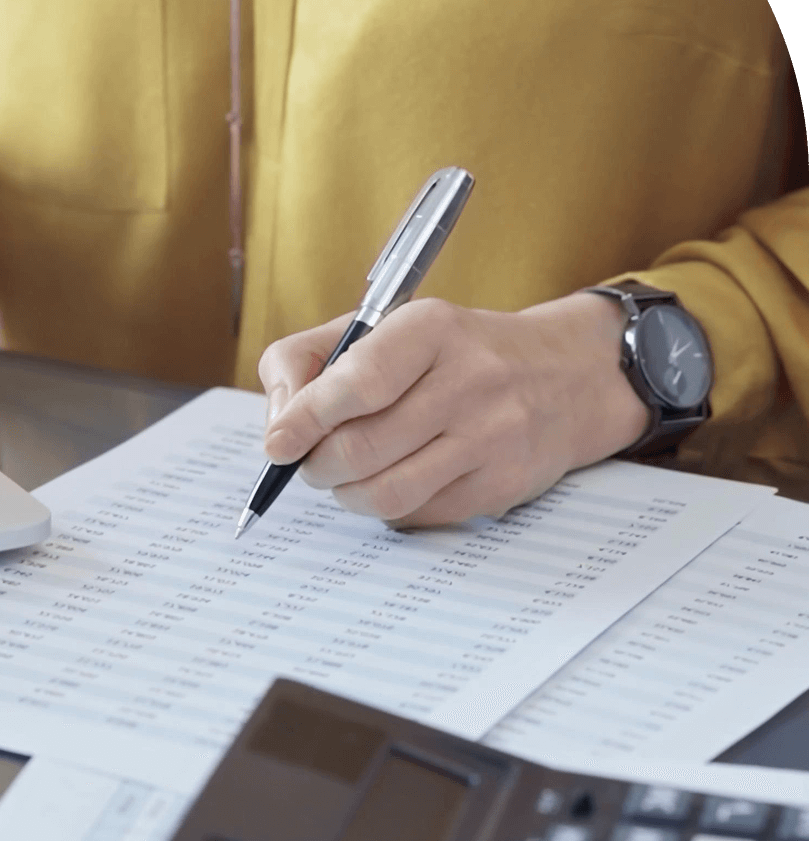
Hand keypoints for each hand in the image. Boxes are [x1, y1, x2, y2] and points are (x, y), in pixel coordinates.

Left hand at [257, 293, 650, 526]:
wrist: (564, 376)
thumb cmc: (450, 352)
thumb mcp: (383, 326)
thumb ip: (309, 359)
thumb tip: (277, 422)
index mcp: (431, 328)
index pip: (357, 382)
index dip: (305, 418)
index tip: (277, 444)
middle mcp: (469, 379)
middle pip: (361, 447)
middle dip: (316, 465)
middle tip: (308, 462)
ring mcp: (492, 436)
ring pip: (386, 491)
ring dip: (345, 494)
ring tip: (343, 477)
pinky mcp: (502, 484)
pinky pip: (418, 514)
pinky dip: (387, 508)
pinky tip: (392, 482)